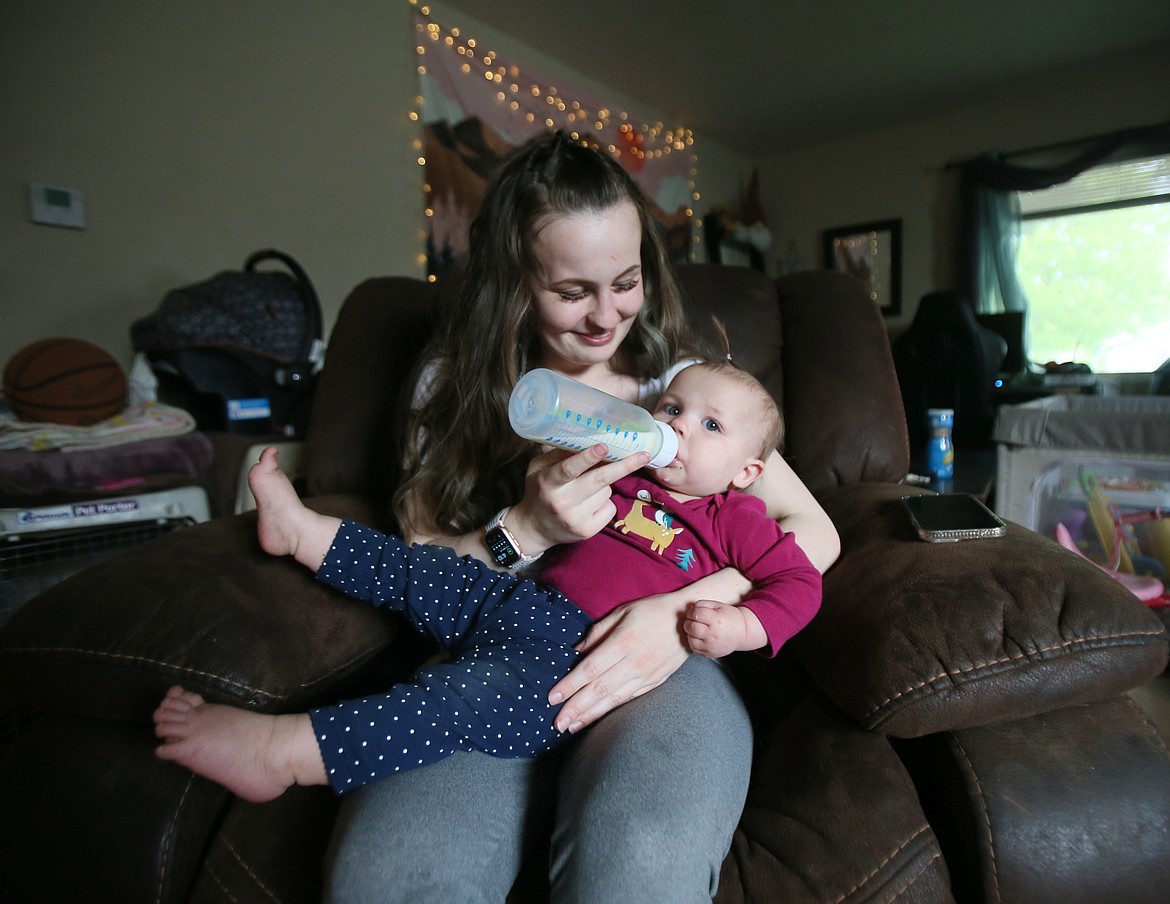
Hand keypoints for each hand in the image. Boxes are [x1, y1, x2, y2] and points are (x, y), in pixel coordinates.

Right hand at [508, 445, 649, 553]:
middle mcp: (562, 501)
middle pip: (599, 480)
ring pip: (607, 492)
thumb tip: (588, 438)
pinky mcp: (587, 531)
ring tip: (586, 490)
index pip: (569, 469)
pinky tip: (590, 505)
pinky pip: (610, 507)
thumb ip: (560, 455)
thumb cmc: (539, 491)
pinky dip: (605, 503)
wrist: (534, 529)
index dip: (587, 457)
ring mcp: (576, 519)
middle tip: (644, 455)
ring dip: (604, 485)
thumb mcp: (539, 468)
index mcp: (548, 482)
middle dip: (623, 466)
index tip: (604, 446)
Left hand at [547, 593, 688, 732]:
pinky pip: (628, 700)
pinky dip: (611, 711)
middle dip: (576, 708)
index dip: (570, 685)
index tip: (552, 698)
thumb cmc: (652, 611)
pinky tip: (597, 718)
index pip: (590, 669)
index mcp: (623, 641)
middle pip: (599, 689)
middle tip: (557, 723)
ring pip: (613, 699)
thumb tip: (577, 651)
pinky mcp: (654, 683)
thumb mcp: (623, 611)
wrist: (689, 621)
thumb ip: (598, 631)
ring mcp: (646, 675)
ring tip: (572, 727)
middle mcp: (634, 662)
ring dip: (590, 715)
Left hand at [683, 599, 765, 657]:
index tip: (694, 612)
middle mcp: (713, 634)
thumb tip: (689, 609)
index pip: (696, 614)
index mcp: (716, 620)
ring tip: (698, 628)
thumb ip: (702, 604)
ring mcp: (711, 646)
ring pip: (690, 639)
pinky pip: (694, 648)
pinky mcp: (709, 653)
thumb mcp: (718, 605)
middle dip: (689, 622)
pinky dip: (694, 641)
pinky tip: (700, 636)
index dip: (692, 612)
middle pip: (691, 627)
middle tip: (694, 620)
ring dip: (690, 632)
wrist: (742, 633)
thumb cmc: (730, 617)